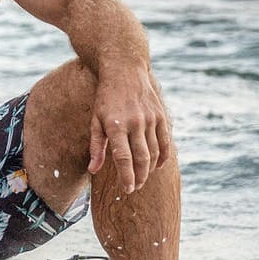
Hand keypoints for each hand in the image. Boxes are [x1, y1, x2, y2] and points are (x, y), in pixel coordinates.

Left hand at [87, 65, 173, 194]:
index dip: (127, 176)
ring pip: (155, 152)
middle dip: (139, 177)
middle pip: (141, 158)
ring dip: (150, 169)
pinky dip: (163, 156)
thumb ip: (95, 146)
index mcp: (116, 125)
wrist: (125, 70)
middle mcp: (135, 122)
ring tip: (143, 178)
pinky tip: (157, 165)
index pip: (123, 158)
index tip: (128, 190)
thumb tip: (93, 170)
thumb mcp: (95, 119)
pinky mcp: (160, 115)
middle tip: (135, 187)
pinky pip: (165, 141)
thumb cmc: (106, 98)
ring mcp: (150, 118)